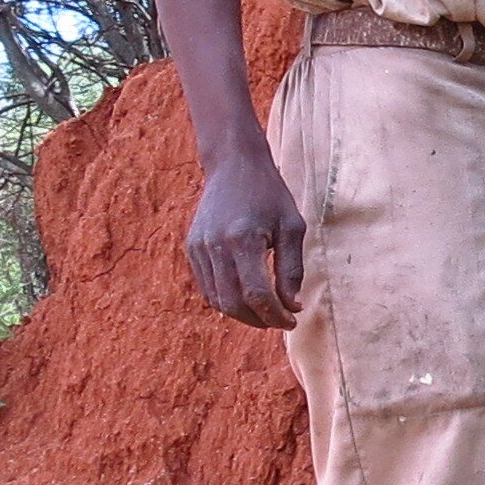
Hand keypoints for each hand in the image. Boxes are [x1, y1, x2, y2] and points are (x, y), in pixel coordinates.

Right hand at [185, 148, 306, 328]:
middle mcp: (215, 246)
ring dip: (242, 314)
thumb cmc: (269, 194)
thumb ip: (292, 269)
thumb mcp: (292, 226)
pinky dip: (227, 299)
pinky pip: (207, 287)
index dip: (275, 315)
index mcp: (243, 239)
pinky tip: (247, 296)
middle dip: (259, 320)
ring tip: (265, 311)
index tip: (292, 320)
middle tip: (280, 320)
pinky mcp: (191, 248)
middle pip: (233, 304)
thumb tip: (291, 306)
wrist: (233, 164)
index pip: (256, 294)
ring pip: (217, 300)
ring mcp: (198, 248)